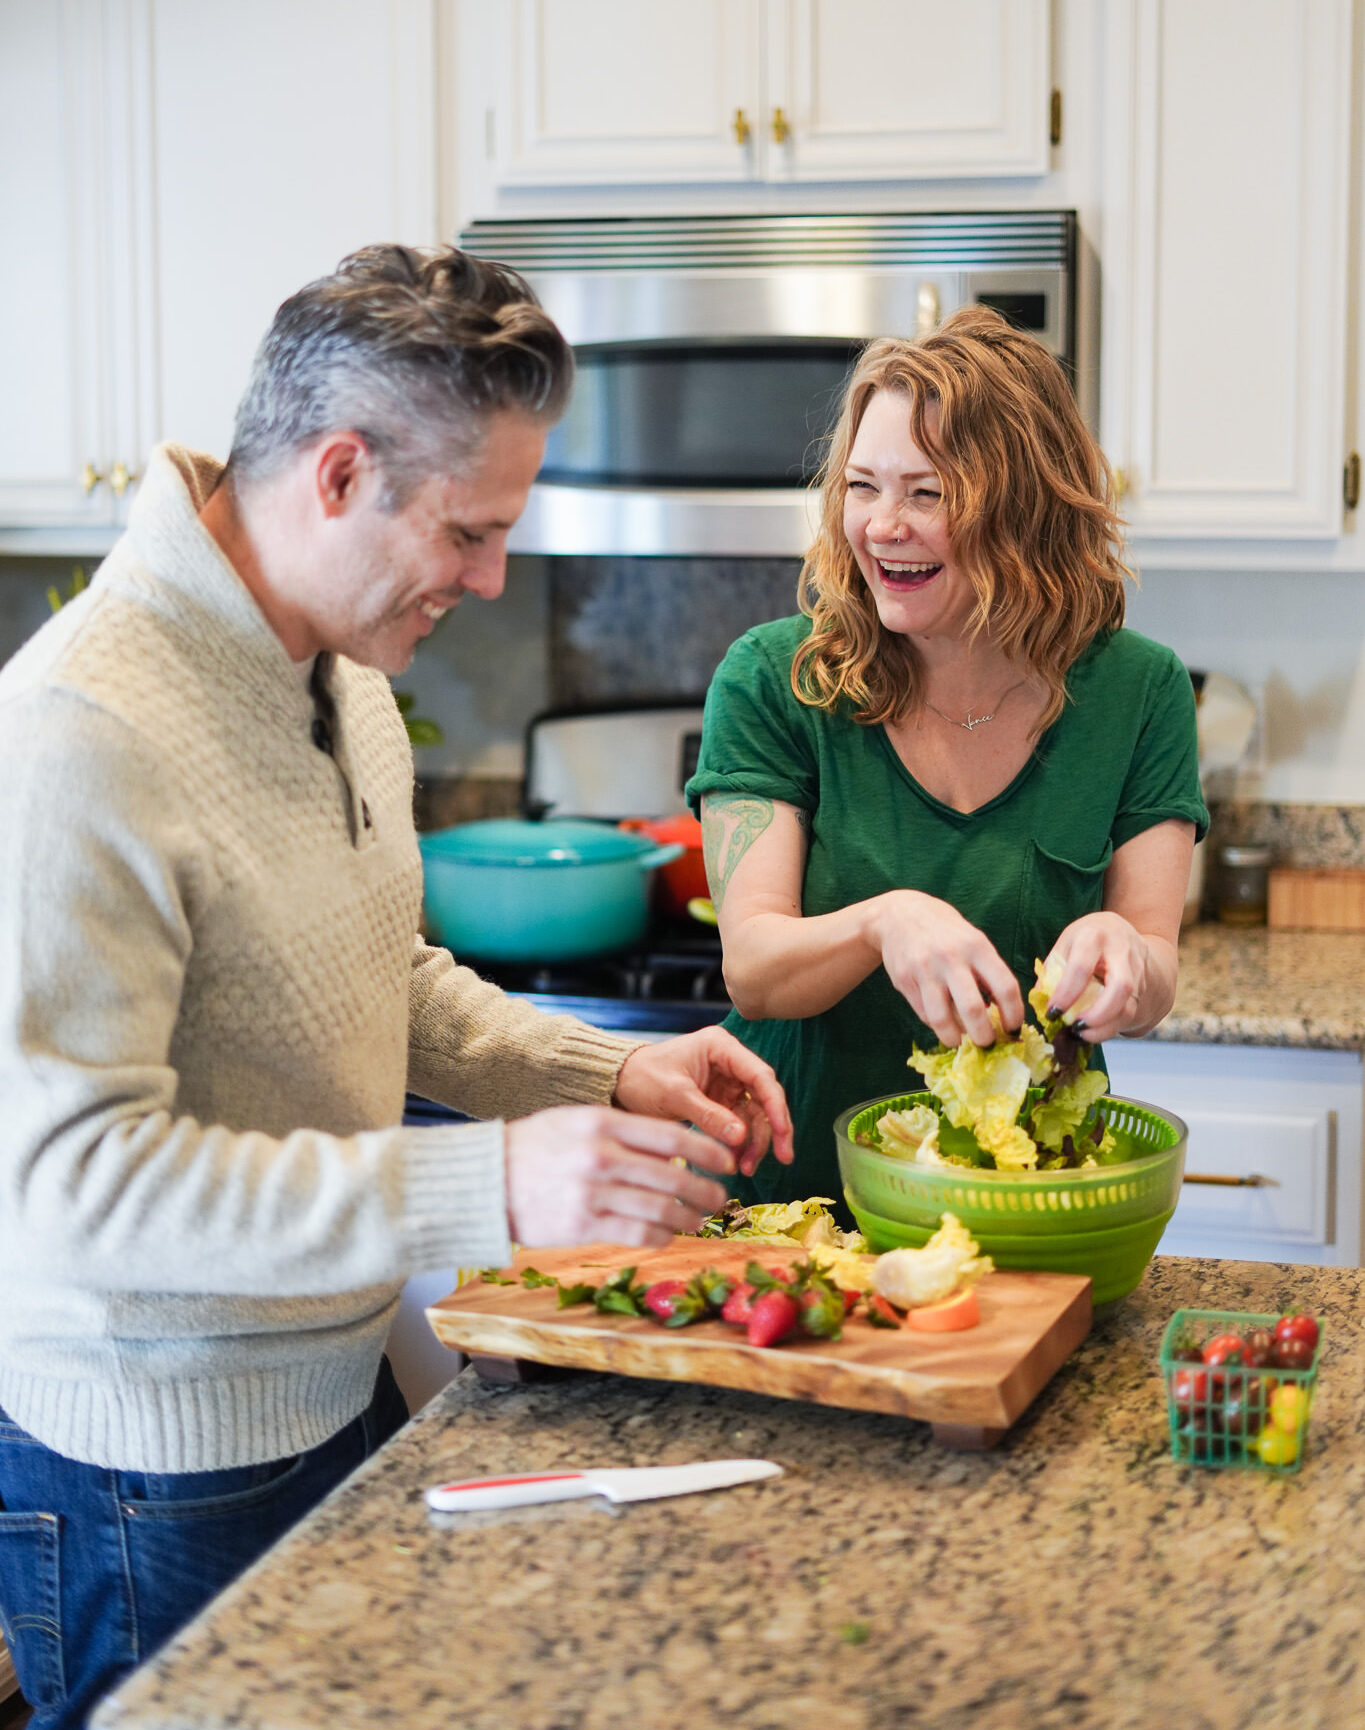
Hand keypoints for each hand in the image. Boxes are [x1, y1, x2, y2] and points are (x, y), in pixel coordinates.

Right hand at [503, 1106, 734, 1247]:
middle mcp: (600, 1157)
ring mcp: (592, 1195)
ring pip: (661, 1210)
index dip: (706, 1151)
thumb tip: (673, 1143)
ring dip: (689, 1218)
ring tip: (699, 1220)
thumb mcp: (575, 1120)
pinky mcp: (583, 1227)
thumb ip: (622, 1129)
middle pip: (673, 1177)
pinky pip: (638, 1234)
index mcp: (602, 1124)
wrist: (487, 1180)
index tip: (724, 1160)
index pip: (671, 1137)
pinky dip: (662, 1236)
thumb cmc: (535, 1147)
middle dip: (706, 1190)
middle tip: (720, 1197)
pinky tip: (668, 1235)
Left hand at [612, 1027, 794, 1175]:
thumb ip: (708, 1114)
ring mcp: (726, 1083)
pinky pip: (739, 1124)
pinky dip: (741, 1143)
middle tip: (784, 1157)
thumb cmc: (642, 1077)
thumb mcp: (674, 1095)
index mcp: (721, 1048)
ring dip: (756, 1141)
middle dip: (773, 1128)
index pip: (760, 1075)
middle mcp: (729, 1063)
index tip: (783, 1132)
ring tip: (747, 1167)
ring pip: (755, 1114)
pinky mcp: (719, 1102)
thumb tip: (741, 1137)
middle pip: (764, 1097)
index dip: (775, 1104)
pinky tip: (738, 1161)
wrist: (619, 1084)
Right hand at [872, 890, 1022, 1047]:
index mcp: (977, 947)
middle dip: (984, 1036)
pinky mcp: (905, 981)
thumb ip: (988, 973)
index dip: (1014, 1015)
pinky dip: (937, 1024)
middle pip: (973, 1010)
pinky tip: (943, 1021)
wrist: (900, 915)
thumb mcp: (973, 941)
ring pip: (943, 1019)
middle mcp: (951, 958)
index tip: (1013, 1029)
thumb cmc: (946, 933)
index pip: (1005, 987)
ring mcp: (925, 970)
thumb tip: (1004, 1014)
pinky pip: (925, 1014)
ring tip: (962, 1041)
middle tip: (987, 1043)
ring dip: (956, 1038)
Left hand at [1042, 912, 1150, 1042]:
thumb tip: (1040, 1002)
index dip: (1066, 994)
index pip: (1082, 968)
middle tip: (1076, 1027)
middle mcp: (1121, 950)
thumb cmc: (1085, 939)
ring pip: (1129, 1004)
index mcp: (1093, 936)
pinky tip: (1093, 1032)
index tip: (1053, 1012)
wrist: (1118, 930)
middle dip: (1097, 1014)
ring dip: (1105, 1026)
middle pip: (1120, 987)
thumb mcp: (1065, 945)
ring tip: (1083, 1034)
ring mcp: (1136, 969)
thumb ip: (1051, 972)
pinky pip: (1130, 1011)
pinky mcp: (1141, 985)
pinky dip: (1111, 1027)